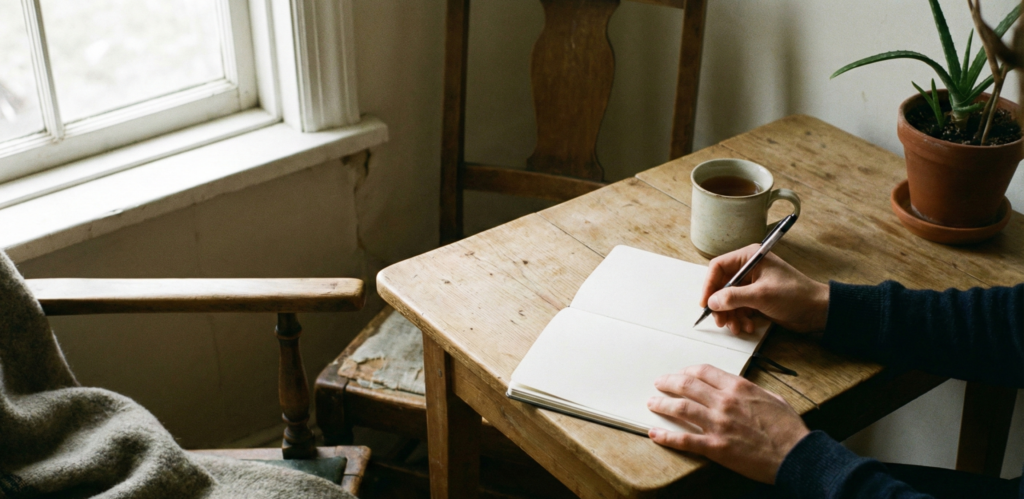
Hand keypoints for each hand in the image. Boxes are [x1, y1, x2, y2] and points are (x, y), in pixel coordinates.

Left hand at [647, 364, 808, 483]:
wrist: (797, 454)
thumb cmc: (788, 428)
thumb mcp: (771, 398)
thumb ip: (749, 391)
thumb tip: (738, 388)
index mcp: (738, 387)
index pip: (703, 371)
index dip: (686, 371)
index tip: (679, 374)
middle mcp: (724, 402)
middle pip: (687, 385)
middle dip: (668, 382)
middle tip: (659, 383)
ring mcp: (718, 424)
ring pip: (681, 408)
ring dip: (662, 403)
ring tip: (652, 402)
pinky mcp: (716, 447)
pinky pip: (684, 439)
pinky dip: (666, 436)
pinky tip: (655, 433)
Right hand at [700, 244, 828, 333]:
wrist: (817, 311)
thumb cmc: (795, 295)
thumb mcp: (761, 295)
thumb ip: (734, 297)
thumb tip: (711, 302)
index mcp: (750, 257)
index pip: (718, 267)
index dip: (709, 285)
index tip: (705, 303)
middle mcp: (749, 268)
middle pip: (722, 285)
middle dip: (720, 305)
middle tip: (720, 321)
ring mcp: (752, 284)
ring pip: (729, 299)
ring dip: (730, 315)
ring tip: (736, 327)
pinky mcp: (757, 298)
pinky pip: (739, 308)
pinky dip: (740, 318)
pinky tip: (747, 326)